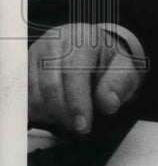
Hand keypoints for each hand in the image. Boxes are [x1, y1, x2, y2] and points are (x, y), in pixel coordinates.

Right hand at [28, 24, 145, 134]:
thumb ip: (119, 85)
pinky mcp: (24, 67)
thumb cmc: (109, 62)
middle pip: (50, 85)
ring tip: (70, 117)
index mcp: (82, 38)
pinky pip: (24, 96)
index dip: (77, 102)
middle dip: (64, 112)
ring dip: (51, 113)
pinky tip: (56, 111)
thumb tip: (108, 103)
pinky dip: (38, 110)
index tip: (83, 124)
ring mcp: (36, 53)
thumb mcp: (125, 70)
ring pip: (34, 93)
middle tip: (78, 127)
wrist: (96, 52)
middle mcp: (55, 41)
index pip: (74, 72)